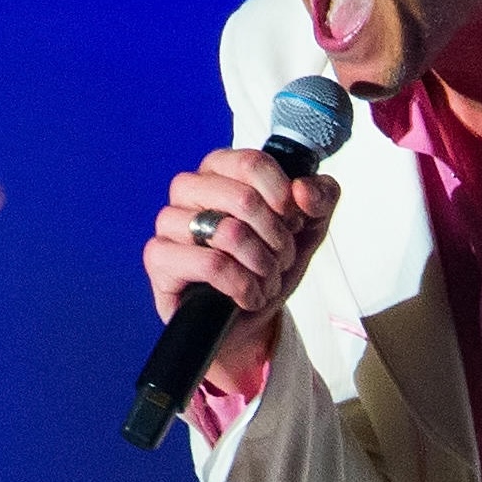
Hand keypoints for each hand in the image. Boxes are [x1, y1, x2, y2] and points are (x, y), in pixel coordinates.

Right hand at [145, 149, 343, 396]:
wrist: (252, 318)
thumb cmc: (271, 264)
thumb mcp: (311, 227)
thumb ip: (322, 196)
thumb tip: (303, 189)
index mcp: (220, 169)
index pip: (253, 163)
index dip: (283, 197)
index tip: (293, 221)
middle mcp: (189, 189)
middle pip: (244, 198)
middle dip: (277, 238)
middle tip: (281, 258)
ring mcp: (169, 222)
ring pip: (228, 232)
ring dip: (261, 264)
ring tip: (265, 279)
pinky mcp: (159, 258)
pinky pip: (210, 264)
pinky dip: (241, 285)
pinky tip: (248, 295)